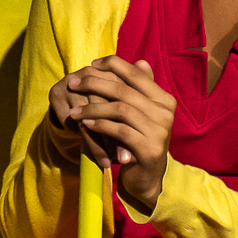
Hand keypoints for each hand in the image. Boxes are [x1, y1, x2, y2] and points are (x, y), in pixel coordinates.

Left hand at [63, 56, 175, 214]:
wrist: (146, 177)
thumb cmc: (138, 140)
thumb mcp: (140, 113)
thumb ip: (139, 90)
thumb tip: (141, 61)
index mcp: (164, 99)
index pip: (136, 74)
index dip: (112, 65)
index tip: (90, 65)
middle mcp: (165, 113)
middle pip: (124, 90)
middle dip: (94, 84)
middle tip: (72, 83)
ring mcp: (159, 131)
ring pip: (120, 109)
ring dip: (92, 108)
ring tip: (74, 111)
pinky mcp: (149, 149)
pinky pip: (119, 131)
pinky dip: (99, 126)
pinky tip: (84, 125)